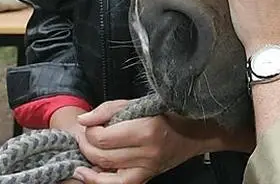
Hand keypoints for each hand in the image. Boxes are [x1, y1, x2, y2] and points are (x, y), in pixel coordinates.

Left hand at [70, 100, 233, 183]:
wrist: (196, 131)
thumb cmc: (167, 112)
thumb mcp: (138, 103)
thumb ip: (108, 110)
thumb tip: (83, 121)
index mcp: (146, 130)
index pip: (103, 137)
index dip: (90, 130)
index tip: (91, 123)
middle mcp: (147, 153)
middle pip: (102, 155)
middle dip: (87, 145)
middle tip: (86, 136)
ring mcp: (147, 168)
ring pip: (106, 172)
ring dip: (90, 162)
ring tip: (85, 153)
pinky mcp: (147, 177)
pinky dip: (98, 180)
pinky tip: (86, 173)